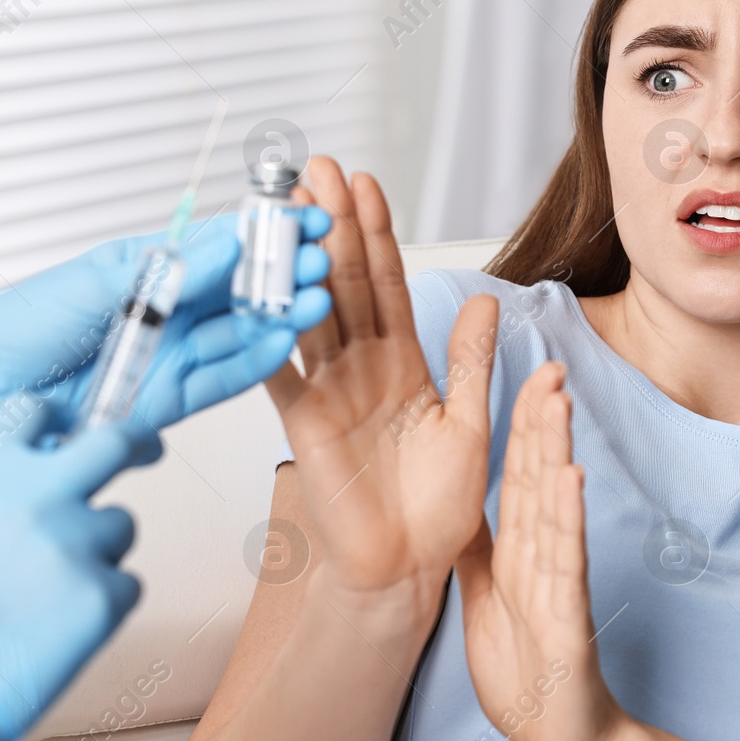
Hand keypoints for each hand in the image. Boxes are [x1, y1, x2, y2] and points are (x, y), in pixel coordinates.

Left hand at [0, 211, 331, 525]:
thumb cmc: (16, 331)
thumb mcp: (106, 282)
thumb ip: (179, 267)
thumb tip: (234, 238)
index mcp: (146, 274)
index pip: (221, 249)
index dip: (266, 236)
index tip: (306, 219)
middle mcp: (161, 315)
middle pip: (238, 293)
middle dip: (283, 276)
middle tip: (323, 261)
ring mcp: (164, 359)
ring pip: (237, 335)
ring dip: (279, 318)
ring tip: (316, 299)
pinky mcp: (163, 403)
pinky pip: (220, 381)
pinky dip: (255, 362)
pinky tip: (285, 342)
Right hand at [0, 404, 161, 740]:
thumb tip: (48, 489)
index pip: (33, 410)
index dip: (59, 418)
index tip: (75, 426)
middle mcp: (33, 496)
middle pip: (113, 442)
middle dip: (134, 444)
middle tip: (144, 451)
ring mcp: (73, 542)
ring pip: (121, 525)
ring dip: (101, 554)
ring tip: (48, 599)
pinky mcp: (102, 593)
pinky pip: (127, 585)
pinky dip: (105, 608)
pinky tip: (58, 633)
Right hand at [264, 158, 497, 602]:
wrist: (409, 567)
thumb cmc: (441, 505)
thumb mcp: (469, 424)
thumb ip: (469, 362)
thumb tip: (487, 301)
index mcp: (403, 361)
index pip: (388, 283)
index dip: (376, 234)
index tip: (365, 185)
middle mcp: (361, 367)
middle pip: (343, 285)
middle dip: (330, 227)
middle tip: (317, 173)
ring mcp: (327, 391)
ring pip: (310, 315)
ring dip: (297, 264)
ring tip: (285, 212)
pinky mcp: (301, 425)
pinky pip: (278, 375)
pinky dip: (265, 339)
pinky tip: (253, 296)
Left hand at [455, 362, 626, 740]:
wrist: (560, 737)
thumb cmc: (529, 670)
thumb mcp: (487, 596)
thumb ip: (477, 550)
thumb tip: (455, 506)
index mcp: (521, 552)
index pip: (522, 477)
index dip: (523, 427)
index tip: (528, 375)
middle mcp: (544, 557)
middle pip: (541, 478)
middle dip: (543, 421)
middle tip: (550, 364)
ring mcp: (558, 584)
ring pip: (555, 507)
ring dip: (556, 452)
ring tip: (558, 401)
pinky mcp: (568, 618)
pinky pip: (566, 563)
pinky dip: (567, 520)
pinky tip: (570, 479)